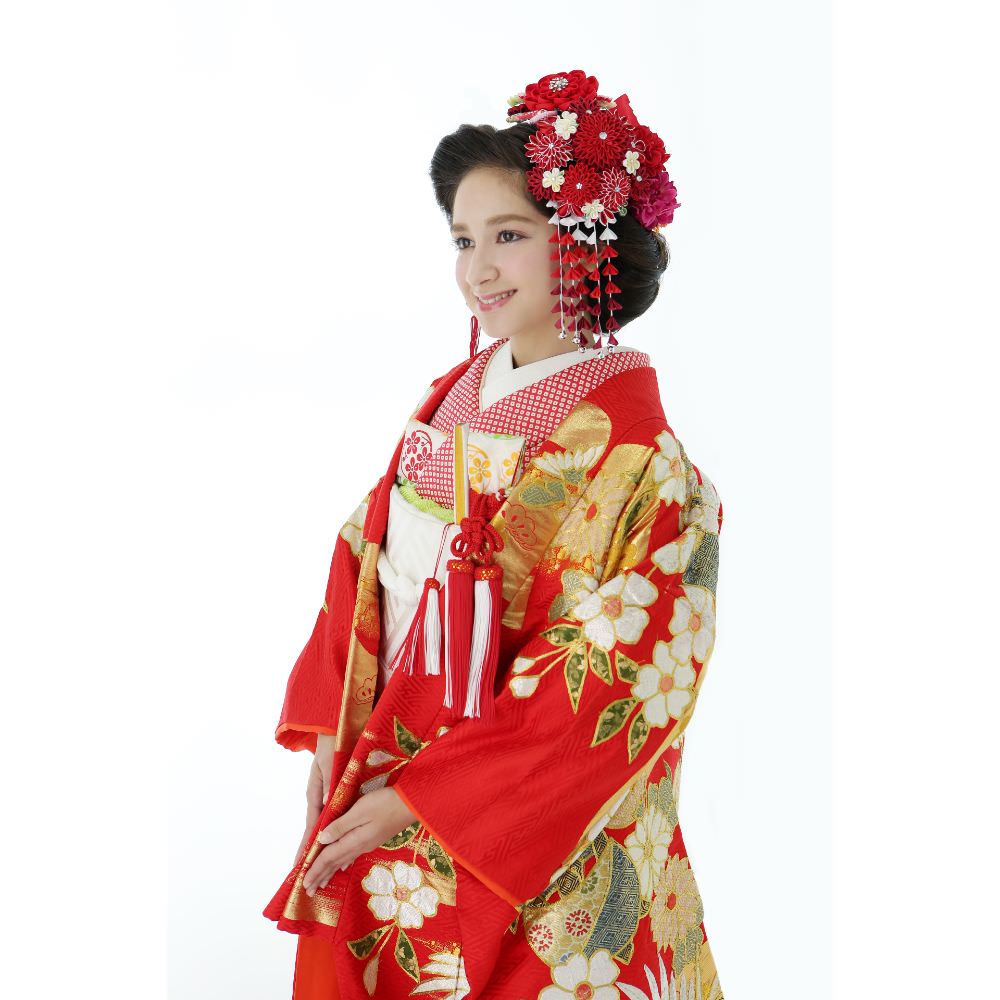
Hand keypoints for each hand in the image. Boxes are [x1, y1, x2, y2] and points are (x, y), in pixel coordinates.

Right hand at [293, 734, 335, 867]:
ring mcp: (322, 797)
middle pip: (312, 830)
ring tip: (313, 867)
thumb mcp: (329, 762)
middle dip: (308, 853)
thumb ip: (328, 781)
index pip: (312, 825)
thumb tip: (326, 800)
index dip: (308, 845)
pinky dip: (327, 832)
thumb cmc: (331, 745)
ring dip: (317, 846)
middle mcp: (317, 798)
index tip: (302, 865)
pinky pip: (328, 818)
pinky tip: (328, 844)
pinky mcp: (330, 794)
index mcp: (315, 793)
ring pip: (320, 826)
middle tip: (304, 877)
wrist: (332, 732)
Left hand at [302, 787, 417, 896]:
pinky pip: (352, 855)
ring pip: (343, 860)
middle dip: (321, 876)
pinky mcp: (374, 838)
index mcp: (355, 840)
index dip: (315, 869)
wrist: (413, 804)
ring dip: (330, 872)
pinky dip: (343, 862)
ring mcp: (368, 843)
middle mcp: (360, 845)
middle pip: (335, 863)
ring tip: (321, 884)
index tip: (303, 882)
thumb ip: (341, 825)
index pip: (329, 857)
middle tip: (308, 891)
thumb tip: (322, 839)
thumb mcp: (361, 810)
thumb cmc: (386, 803)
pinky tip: (342, 866)